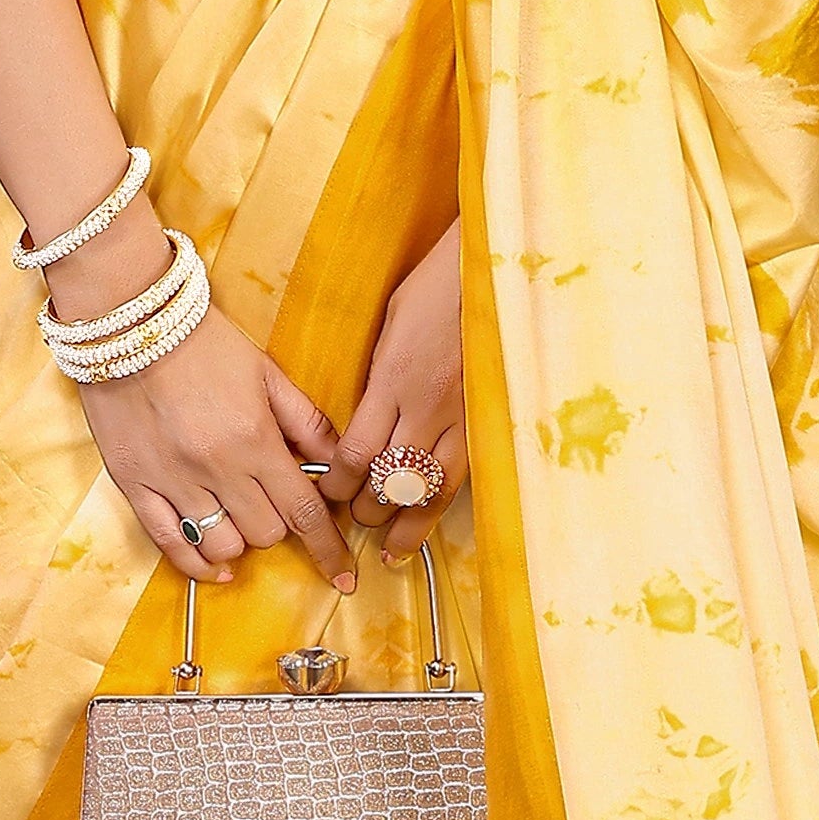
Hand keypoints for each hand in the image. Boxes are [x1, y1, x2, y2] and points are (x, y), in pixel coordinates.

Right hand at [79, 291, 352, 590]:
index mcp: (254, 439)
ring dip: (240, 540)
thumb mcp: (267, 374)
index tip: (345, 575)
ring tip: (238, 515)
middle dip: (280, 524)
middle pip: (266, 533)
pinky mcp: (134, 486)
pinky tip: (215, 564)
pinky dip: (197, 564)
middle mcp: (216, 468)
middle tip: (272, 499)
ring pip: (222, 546)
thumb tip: (340, 464)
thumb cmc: (202, 343)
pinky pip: (170, 544)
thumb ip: (307, 422)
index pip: (304, 512)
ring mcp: (172, 481)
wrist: (128, 322)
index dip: (329, 550)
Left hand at [332, 222, 466, 556]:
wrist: (491, 269)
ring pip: (428, 488)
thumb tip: (364, 416)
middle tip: (354, 521)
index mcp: (393, 379)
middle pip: (388, 478)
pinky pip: (461, 475)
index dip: (338, 484)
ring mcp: (461, 415)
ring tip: (392, 550)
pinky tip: (430, 523)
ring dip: (406, 523)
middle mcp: (425, 406)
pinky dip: (441, 505)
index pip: (356, 451)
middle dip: (367, 508)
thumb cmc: (435, 287)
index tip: (327, 494)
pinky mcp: (486, 420)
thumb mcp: (390, 327)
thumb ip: (377, 378)